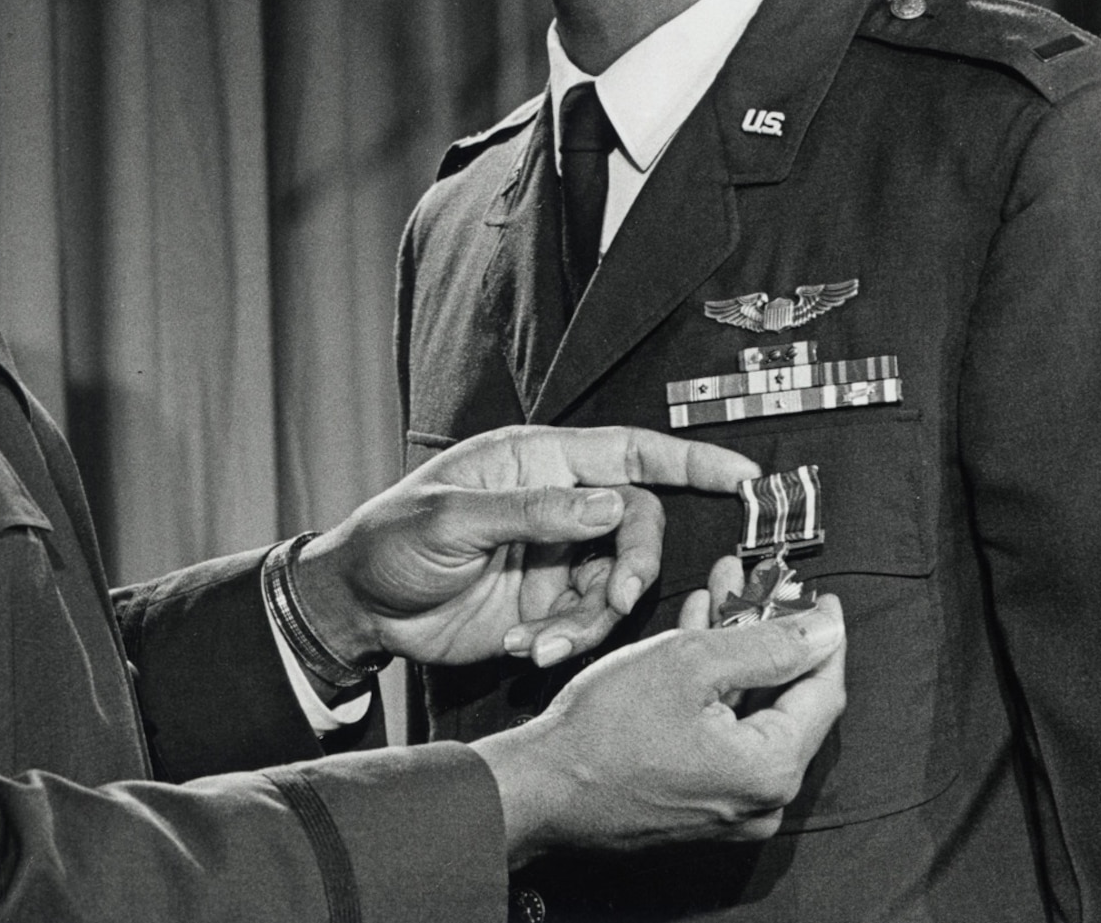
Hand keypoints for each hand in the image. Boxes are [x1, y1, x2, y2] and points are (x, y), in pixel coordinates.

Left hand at [291, 426, 758, 669]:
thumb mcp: (452, 518)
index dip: (688, 460)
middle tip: (618, 596)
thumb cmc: (390, 539)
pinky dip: (568, 642)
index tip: (742, 474)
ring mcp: (554, 559)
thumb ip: (532, 511)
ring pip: (617, 585)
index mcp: (537, 461)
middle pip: (634, 525)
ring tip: (544, 639)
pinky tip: (527, 648)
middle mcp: (556, 506)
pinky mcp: (547, 606)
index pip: (628, 452)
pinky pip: (588, 625)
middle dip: (634, 564)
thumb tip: (608, 503)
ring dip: (593, 619)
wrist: (359, 608)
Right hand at [471, 596, 846, 862]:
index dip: (821, 635)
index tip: (817, 596)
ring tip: (720, 596)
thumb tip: (824, 631)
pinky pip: (725, 735)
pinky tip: (697, 640)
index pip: (823, 690)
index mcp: (771, 769)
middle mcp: (762, 800)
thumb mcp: (688, 662)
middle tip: (758, 586)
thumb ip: (766, 644)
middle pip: (787, 701)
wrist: (543, 788)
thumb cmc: (604, 731)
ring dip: (738, 653)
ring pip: (752, 713)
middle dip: (769, 634)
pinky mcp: (700, 804)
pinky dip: (717, 688)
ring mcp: (730, 807)